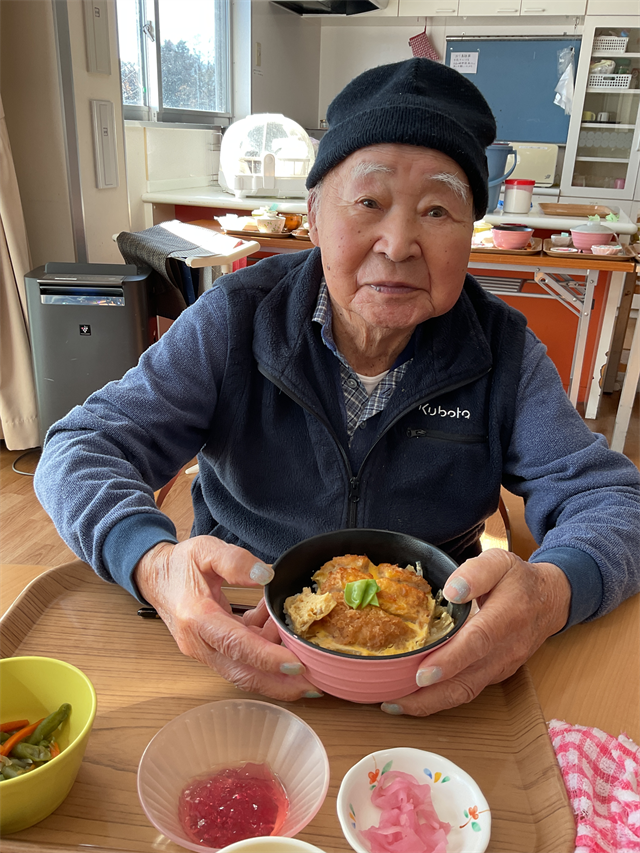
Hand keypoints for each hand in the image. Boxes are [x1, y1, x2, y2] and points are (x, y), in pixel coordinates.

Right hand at [133, 537, 320, 700]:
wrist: (155, 577)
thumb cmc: (180, 564)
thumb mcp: (206, 549)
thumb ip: (235, 561)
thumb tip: (266, 576)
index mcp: (197, 617)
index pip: (236, 645)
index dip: (267, 658)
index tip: (297, 664)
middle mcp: (199, 642)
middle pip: (242, 673)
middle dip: (279, 683)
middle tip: (314, 685)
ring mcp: (204, 651)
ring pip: (243, 672)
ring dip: (275, 671)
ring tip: (306, 657)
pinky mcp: (212, 651)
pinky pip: (241, 659)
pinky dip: (264, 652)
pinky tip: (278, 631)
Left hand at [381, 549, 570, 716]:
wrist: (551, 602)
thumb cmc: (520, 580)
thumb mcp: (500, 561)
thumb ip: (476, 572)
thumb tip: (452, 590)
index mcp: (506, 617)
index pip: (477, 643)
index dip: (450, 661)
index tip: (422, 674)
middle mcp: (505, 650)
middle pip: (467, 680)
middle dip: (429, 695)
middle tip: (392, 699)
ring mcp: (501, 666)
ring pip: (465, 692)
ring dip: (430, 703)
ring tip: (394, 704)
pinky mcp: (495, 675)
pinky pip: (467, 690)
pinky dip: (440, 699)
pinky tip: (414, 697)